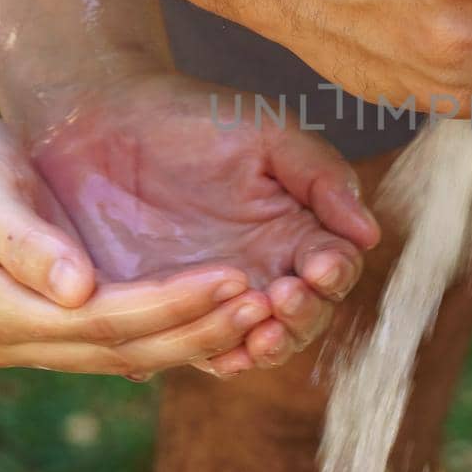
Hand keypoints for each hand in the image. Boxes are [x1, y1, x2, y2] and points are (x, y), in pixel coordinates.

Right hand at [0, 92, 271, 377]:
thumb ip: (25, 242)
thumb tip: (76, 290)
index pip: (101, 321)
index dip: (170, 304)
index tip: (232, 279)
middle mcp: (15, 338)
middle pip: (124, 348)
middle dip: (198, 328)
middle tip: (266, 303)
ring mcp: (37, 336)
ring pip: (132, 351)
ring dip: (197, 333)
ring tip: (261, 308)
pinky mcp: (59, 320)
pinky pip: (126, 337)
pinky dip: (176, 327)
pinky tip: (225, 311)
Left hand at [30, 71, 379, 376]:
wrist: (103, 118)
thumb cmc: (193, 118)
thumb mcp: (267, 134)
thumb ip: (321, 175)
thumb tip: (368, 234)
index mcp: (294, 231)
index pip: (333, 270)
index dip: (334, 275)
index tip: (321, 266)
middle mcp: (262, 271)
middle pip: (302, 319)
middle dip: (302, 318)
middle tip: (285, 297)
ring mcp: (213, 297)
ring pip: (253, 344)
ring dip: (263, 344)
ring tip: (258, 328)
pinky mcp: (163, 313)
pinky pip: (195, 349)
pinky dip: (212, 354)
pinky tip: (216, 346)